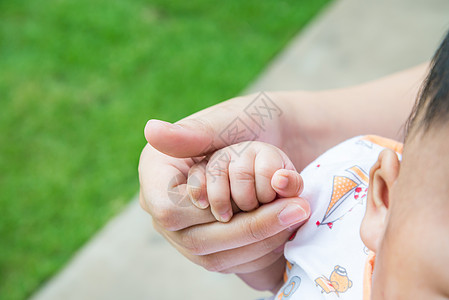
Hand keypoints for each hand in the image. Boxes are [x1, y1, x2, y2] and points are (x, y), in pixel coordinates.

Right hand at [139, 93, 310, 290]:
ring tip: (295, 217)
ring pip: (215, 258)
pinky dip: (261, 251)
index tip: (253, 199)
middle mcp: (165, 205)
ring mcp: (186, 229)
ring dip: (260, 243)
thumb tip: (151, 130)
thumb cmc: (248, 121)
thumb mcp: (225, 121)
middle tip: (293, 211)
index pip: (169, 211)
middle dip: (249, 229)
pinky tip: (287, 230)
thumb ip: (192, 132)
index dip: (208, 212)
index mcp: (157, 173)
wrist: (274, 137)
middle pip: (195, 240)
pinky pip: (230, 263)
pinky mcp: (211, 244)